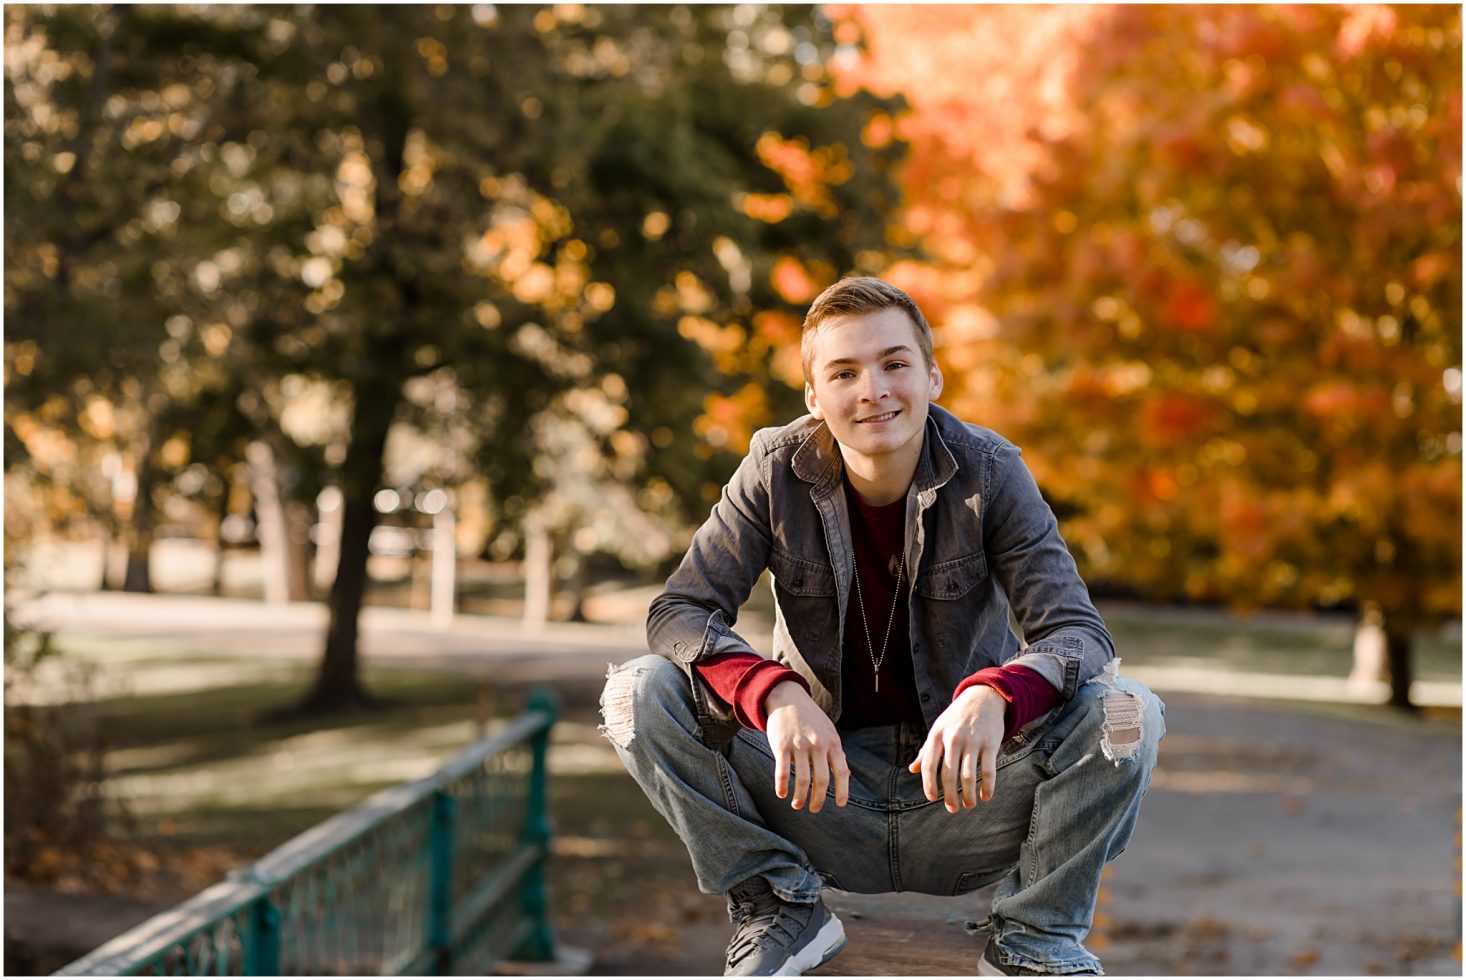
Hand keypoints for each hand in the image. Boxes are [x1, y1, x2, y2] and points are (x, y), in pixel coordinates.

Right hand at [764, 681, 849, 812]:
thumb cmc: (810, 719)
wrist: (787, 697)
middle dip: (818, 799)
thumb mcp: (828, 731)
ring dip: (800, 796)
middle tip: (814, 809)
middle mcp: (817, 744)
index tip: (840, 805)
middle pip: (821, 780)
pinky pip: (782, 771)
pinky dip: (781, 786)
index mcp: (832, 742)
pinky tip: (781, 794)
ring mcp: (799, 745)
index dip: (842, 790)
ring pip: (802, 779)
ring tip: (797, 805)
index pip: (841, 771)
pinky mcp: (781, 745)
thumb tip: (847, 777)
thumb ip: (836, 753)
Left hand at [908, 685, 1005, 811]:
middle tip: (952, 809)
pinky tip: (985, 797)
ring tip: (969, 805)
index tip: (933, 798)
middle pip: (948, 775)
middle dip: (949, 796)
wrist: (982, 697)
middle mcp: (953, 738)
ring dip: (968, 796)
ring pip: (968, 776)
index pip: (928, 765)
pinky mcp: (991, 743)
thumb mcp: (938, 728)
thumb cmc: (956, 718)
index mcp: (936, 735)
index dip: (929, 785)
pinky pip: (988, 771)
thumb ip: (926, 750)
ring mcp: (972, 741)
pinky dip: (987, 788)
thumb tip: (912, 770)